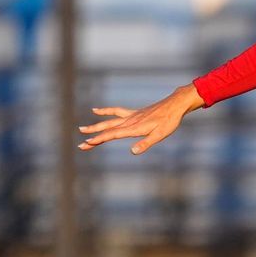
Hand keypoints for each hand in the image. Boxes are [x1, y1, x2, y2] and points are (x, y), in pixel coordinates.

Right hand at [77, 84, 203, 154]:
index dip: (99, 139)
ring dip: (95, 126)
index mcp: (134, 128)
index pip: (112, 135)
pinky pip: (116, 111)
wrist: (174, 104)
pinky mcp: (133, 113)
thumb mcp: (160, 135)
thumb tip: (132, 151)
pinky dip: (105, 111)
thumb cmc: (169, 121)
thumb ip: (146, 143)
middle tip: (80, 145)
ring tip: (82, 129)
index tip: (87, 144)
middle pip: (107, 130)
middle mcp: (129, 121)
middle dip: (93, 137)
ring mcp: (130, 116)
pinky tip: (95, 110)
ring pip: (109, 122)